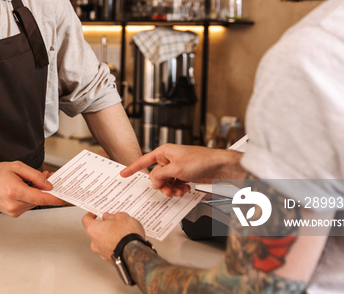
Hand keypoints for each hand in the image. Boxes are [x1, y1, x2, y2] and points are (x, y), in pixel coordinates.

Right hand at [0, 161, 66, 216]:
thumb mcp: (16, 167)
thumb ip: (34, 175)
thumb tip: (48, 185)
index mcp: (14, 191)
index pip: (40, 198)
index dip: (55, 198)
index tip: (66, 198)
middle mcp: (14, 204)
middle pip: (39, 200)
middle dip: (46, 189)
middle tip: (50, 176)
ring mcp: (13, 211)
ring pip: (34, 203)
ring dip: (38, 193)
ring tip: (36, 180)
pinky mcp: (13, 213)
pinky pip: (28, 205)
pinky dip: (31, 197)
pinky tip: (28, 188)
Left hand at [82, 212, 144, 261]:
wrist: (135, 253)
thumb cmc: (126, 235)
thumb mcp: (122, 217)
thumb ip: (113, 216)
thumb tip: (109, 217)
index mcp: (94, 230)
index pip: (86, 220)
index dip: (90, 215)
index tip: (94, 213)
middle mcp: (95, 243)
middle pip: (96, 231)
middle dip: (104, 226)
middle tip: (114, 222)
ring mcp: (102, 253)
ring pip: (103, 242)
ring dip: (110, 237)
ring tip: (122, 232)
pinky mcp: (111, 260)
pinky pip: (111, 250)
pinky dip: (115, 246)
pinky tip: (124, 242)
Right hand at [121, 144, 240, 196]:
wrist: (220, 167)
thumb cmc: (202, 160)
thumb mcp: (176, 169)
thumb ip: (160, 175)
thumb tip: (153, 181)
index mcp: (165, 152)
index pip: (144, 160)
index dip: (133, 168)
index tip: (123, 174)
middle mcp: (170, 159)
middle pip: (156, 175)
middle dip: (161, 185)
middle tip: (167, 191)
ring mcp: (178, 168)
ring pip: (166, 182)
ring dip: (171, 189)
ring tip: (179, 191)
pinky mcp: (186, 175)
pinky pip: (175, 184)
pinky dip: (178, 189)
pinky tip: (185, 189)